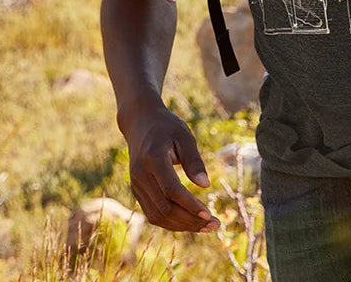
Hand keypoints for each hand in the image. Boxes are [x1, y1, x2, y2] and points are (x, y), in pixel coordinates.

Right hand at [122, 103, 220, 232]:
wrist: (140, 123)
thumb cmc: (167, 127)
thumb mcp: (184, 136)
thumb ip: (194, 160)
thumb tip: (205, 185)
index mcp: (152, 158)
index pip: (171, 190)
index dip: (190, 205)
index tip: (209, 214)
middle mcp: (140, 175)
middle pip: (164, 208)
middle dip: (190, 220)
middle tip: (214, 224)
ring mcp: (136, 185)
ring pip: (157, 216)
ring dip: (182, 225)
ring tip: (206, 227)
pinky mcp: (137, 191)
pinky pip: (153, 213)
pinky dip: (171, 221)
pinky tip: (190, 222)